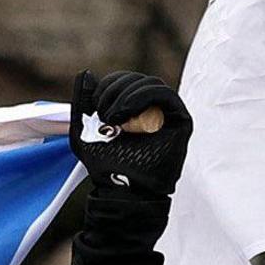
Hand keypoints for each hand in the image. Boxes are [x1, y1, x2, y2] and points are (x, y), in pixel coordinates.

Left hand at [70, 70, 190, 264]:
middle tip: (103, 114)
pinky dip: (143, 98)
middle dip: (115, 90)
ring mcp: (168, 114)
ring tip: (112, 119)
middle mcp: (152, 107)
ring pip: (151, 83)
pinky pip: (166, 96)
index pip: (125, 80)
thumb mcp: (84, 130)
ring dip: (126, 95)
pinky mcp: (180, 121)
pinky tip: (126, 115)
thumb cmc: (105, 164)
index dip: (108, 85)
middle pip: (137, 79)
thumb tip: (85, 74)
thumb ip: (83, 102)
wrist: (121, 191)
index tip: (94, 106)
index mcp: (133, 106)